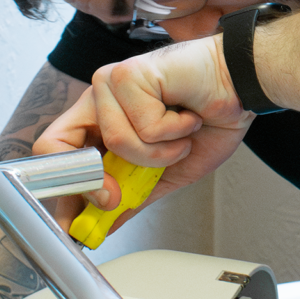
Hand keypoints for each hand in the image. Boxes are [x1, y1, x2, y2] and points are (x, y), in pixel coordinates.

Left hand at [34, 35, 255, 223]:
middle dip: (92, 182)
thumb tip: (107, 224)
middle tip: (117, 195)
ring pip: (114, 143)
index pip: (58, 155)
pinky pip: (143, 127)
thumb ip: (135, 195)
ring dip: (159, 152)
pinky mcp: (128, 74)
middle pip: (55, 144)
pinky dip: (173, 133)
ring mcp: (111, 84)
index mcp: (101, 119)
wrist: (244, 86)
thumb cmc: (211, 115)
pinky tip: (186, 115)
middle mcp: (99, 99)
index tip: (82, 224)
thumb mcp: (170, 170)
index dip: (66, 193)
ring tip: (181, 135)